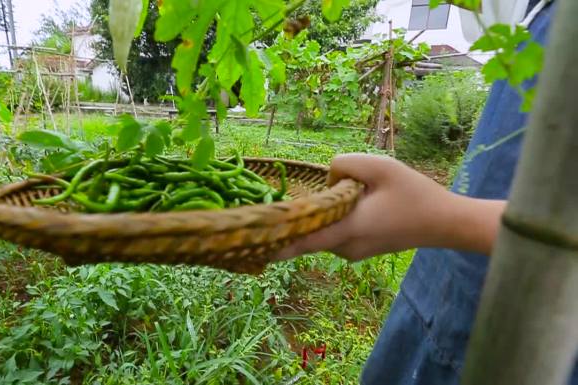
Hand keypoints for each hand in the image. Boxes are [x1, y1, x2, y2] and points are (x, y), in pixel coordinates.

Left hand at [276, 154, 504, 260]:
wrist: (444, 222)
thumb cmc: (414, 193)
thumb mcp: (379, 166)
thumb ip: (344, 165)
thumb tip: (326, 179)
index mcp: (347, 228)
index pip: (301, 240)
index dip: (274, 241)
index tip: (250, 243)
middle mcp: (345, 247)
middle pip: (310, 231)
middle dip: (299, 215)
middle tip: (279, 202)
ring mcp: (352, 253)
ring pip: (323, 230)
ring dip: (323, 213)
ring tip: (339, 194)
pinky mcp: (360, 251)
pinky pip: (336, 233)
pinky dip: (334, 219)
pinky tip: (352, 202)